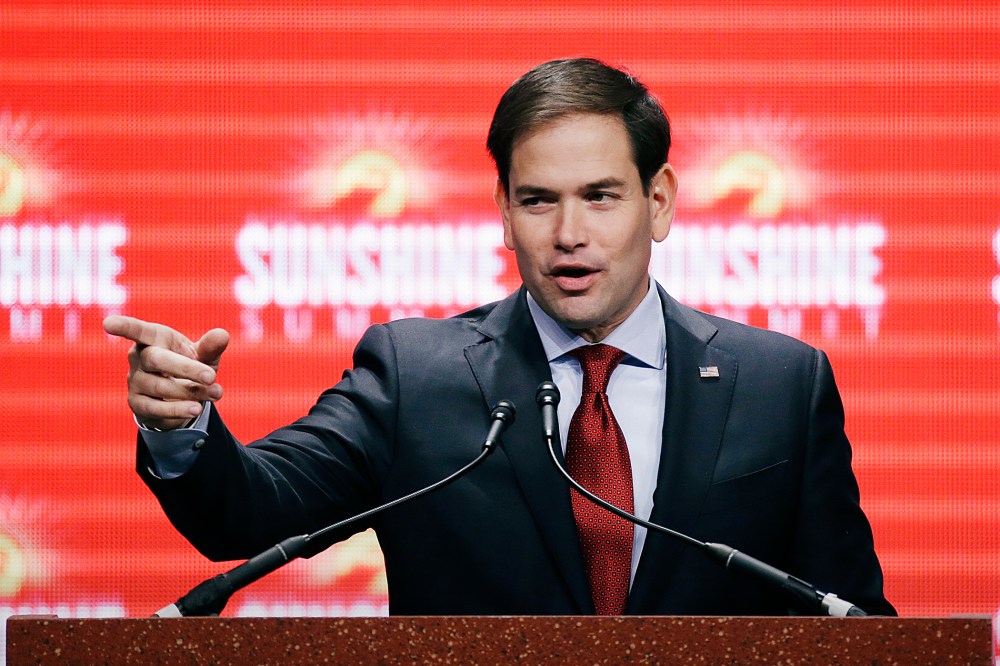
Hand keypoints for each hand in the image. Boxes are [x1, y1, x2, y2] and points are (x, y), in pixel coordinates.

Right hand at [103, 315, 229, 430]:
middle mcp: (139, 357)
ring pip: (160, 387)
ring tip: (216, 393)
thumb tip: (222, 335)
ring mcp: (135, 381)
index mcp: (154, 338)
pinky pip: (156, 408)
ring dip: (191, 392)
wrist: (183, 397)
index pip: (139, 330)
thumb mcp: (205, 356)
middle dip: (185, 368)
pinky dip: (179, 409)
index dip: (125, 326)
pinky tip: (197, 408)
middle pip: (155, 359)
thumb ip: (211, 347)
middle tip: (211, 375)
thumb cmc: (192, 366)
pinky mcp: (137, 404)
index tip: (108, 324)